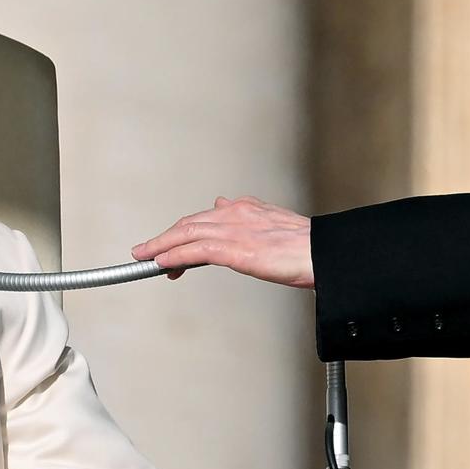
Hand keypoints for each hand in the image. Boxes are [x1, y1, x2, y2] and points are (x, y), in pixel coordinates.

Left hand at [132, 196, 314, 288]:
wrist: (326, 254)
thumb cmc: (309, 247)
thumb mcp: (274, 226)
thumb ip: (248, 219)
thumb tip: (223, 204)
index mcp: (247, 208)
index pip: (206, 217)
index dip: (184, 232)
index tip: (172, 245)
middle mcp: (236, 213)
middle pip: (190, 223)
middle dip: (166, 238)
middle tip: (147, 253)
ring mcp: (234, 230)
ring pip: (186, 234)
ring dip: (160, 246)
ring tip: (143, 258)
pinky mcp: (234, 249)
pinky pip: (194, 251)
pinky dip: (173, 256)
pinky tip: (161, 264)